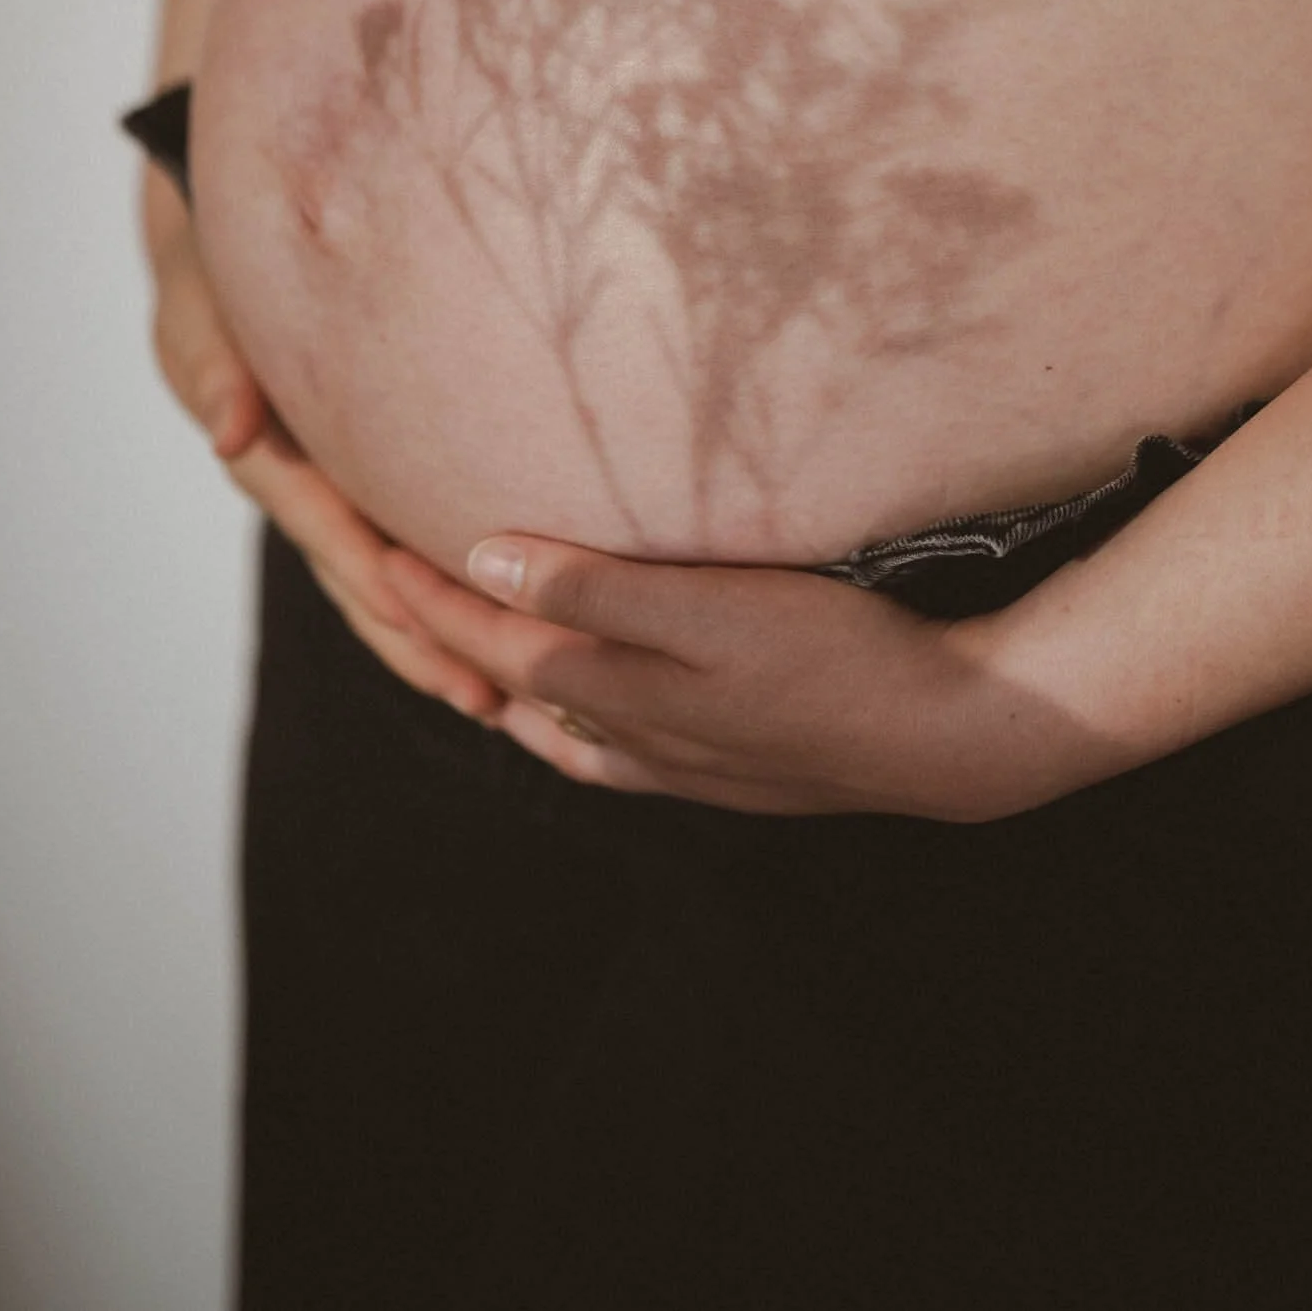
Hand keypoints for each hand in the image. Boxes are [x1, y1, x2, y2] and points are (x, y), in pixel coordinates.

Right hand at [143, 190, 502, 721]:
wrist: (216, 281)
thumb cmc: (213, 294)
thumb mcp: (203, 323)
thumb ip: (218, 373)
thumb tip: (230, 432)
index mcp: (277, 466)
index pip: (338, 540)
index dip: (386, 594)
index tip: (436, 644)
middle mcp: (311, 497)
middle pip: (369, 591)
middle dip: (424, 649)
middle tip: (488, 702)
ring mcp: (338, 500)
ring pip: (390, 587)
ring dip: (440, 643)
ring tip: (505, 699)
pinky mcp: (364, 489)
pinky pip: (405, 551)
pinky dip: (446, 596)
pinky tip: (506, 627)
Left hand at [381, 531, 1059, 820]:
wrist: (940, 733)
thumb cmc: (830, 654)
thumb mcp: (708, 606)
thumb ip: (596, 586)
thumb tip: (485, 563)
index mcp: (614, 688)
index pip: (491, 636)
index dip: (429, 592)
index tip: (371, 542)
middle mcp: (630, 733)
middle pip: (511, 680)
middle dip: (446, 634)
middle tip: (394, 584)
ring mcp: (678, 759)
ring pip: (555, 723)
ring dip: (501, 684)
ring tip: (461, 651)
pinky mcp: (725, 768)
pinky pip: (610, 752)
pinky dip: (568, 729)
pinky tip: (575, 723)